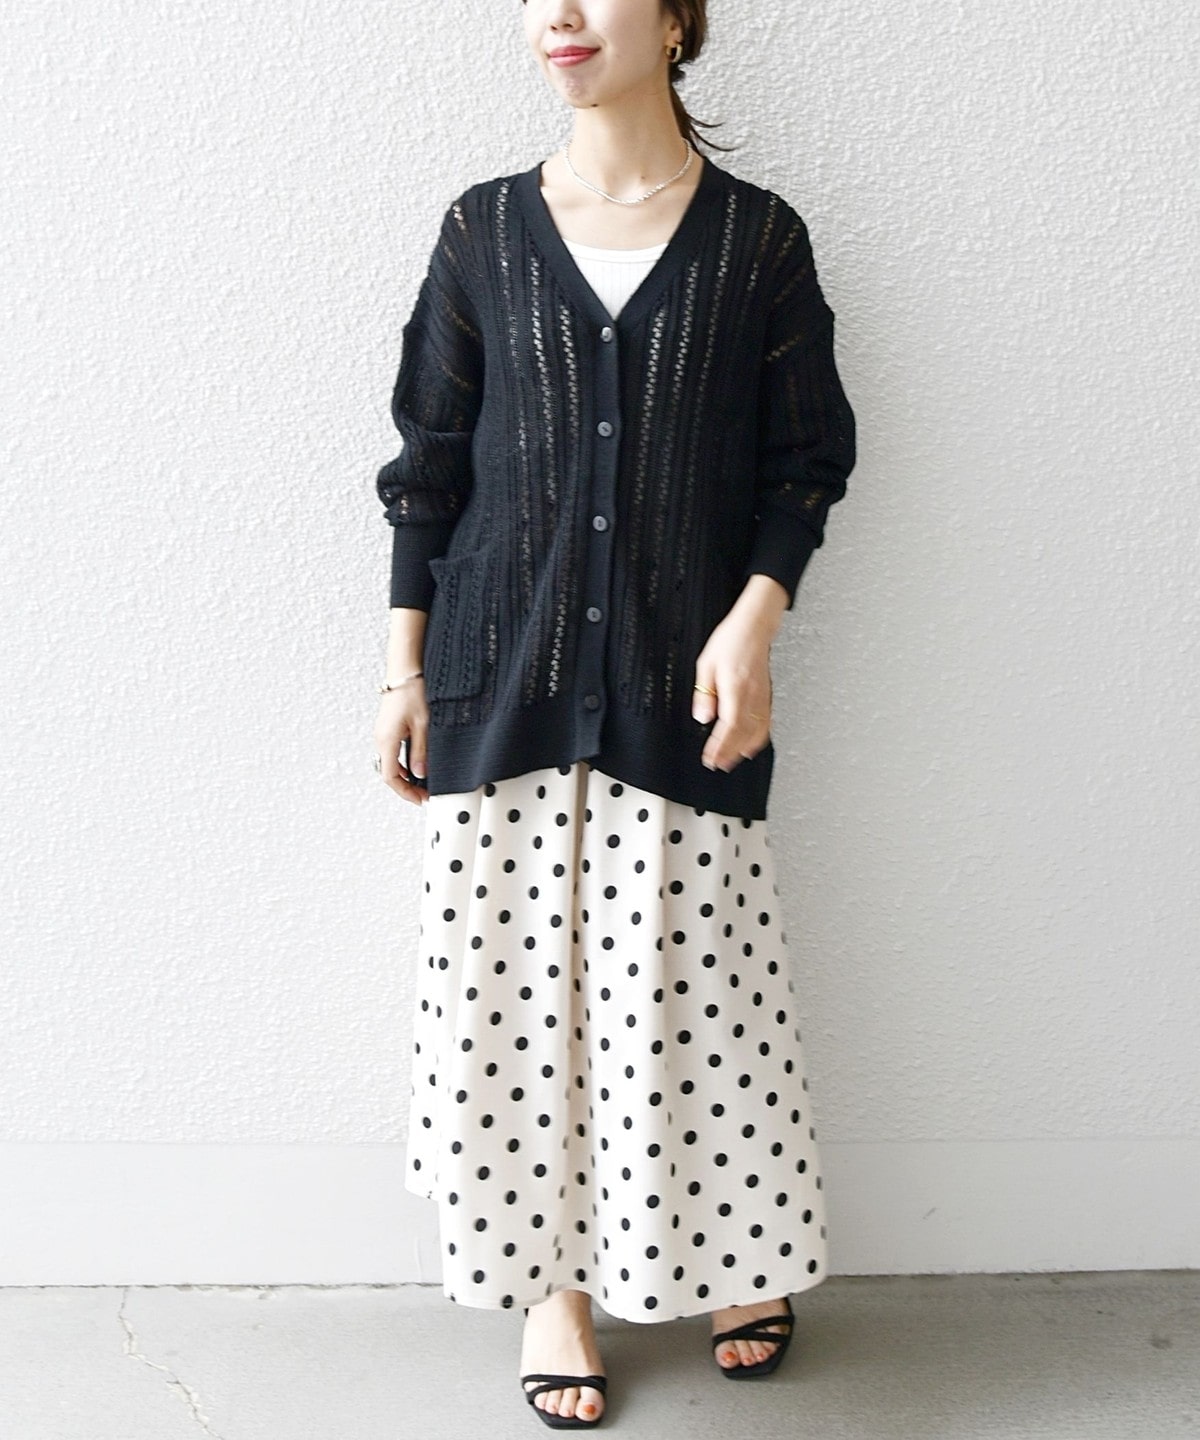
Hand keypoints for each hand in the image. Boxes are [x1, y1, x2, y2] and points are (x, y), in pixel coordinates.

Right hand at [372, 678, 428, 804]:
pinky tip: (416, 766)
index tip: (421, 800)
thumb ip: (420, 752)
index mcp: (386, 740)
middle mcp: (380, 739)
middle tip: (425, 795)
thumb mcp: (423, 725)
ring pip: (390, 763)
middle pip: (389, 773)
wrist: (404, 671)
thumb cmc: (412, 692)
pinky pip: (392, 753)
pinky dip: (402, 764)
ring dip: (405, 776)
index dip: (405, 792)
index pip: (390, 777)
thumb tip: (420, 775)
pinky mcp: (387, 728)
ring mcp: (382, 734)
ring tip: (424, 783)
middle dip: (406, 787)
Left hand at [691, 614, 773, 772]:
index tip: (710, 758)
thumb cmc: (731, 640)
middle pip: (743, 734)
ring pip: (757, 731)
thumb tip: (702, 716)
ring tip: (732, 760)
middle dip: (730, 753)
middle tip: (718, 764)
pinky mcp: (767, 695)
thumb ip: (704, 693)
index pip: (728, 726)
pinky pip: (766, 722)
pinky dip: (759, 738)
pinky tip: (752, 745)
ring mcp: (762, 696)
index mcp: (736, 689)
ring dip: (744, 749)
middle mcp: (752, 696)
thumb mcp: (706, 664)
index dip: (720, 747)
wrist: (754, 626)